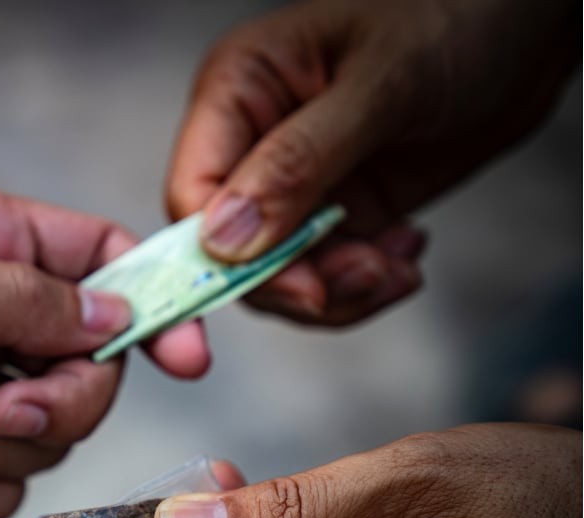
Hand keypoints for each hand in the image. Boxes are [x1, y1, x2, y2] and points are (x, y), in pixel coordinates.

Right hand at [165, 0, 577, 325]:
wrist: (527, 27)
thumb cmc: (454, 19)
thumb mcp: (379, 87)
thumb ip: (298, 162)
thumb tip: (223, 239)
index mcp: (238, 91)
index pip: (193, 194)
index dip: (227, 256)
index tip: (298, 286)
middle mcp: (253, 142)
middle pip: (230, 251)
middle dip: (297, 280)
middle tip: (366, 276)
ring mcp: (294, 182)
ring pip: (280, 274)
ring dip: (341, 289)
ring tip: (396, 267)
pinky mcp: (338, 210)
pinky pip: (327, 273)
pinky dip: (366, 282)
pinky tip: (407, 252)